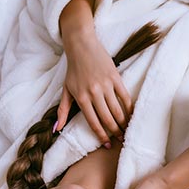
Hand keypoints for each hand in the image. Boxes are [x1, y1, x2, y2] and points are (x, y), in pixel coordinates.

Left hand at [55, 29, 132, 147]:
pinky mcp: (115, 77)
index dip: (101, 135)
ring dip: (123, 122)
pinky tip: (131, 114)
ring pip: (117, 110)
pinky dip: (129, 107)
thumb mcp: (66, 90)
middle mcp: (94, 93)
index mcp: (81, 98)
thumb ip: (62, 110)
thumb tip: (57, 129)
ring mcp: (106, 85)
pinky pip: (124, 96)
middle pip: (107, 118)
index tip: (107, 144)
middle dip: (115, 131)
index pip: (93, 122)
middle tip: (120, 139)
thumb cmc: (73, 69)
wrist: (81, 45)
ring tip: (126, 130)